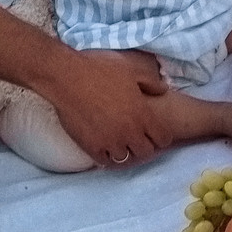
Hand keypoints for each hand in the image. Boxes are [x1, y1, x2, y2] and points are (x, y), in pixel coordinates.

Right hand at [49, 51, 168, 167]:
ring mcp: (110, 142)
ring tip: (120, 143)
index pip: (163, 139)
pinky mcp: (92, 147)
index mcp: (143, 114)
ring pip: (126, 159)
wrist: (68, 78)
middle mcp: (130, 132)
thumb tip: (164, 89)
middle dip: (144, 146)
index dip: (161, 136)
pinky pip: (105, 161)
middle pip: (146, 152)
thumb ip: (151, 82)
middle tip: (137, 138)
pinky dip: (107, 156)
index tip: (153, 132)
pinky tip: (104, 145)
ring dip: (125, 151)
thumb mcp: (131, 70)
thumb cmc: (100, 70)